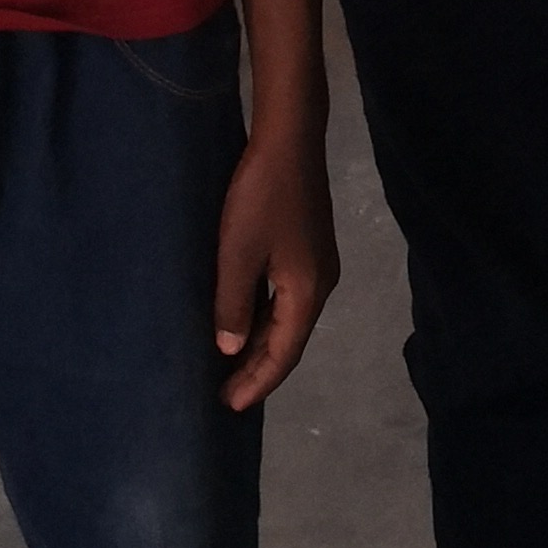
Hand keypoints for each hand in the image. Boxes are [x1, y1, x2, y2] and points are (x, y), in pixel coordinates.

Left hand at [213, 123, 337, 411]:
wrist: (290, 140)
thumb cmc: (261, 197)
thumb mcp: (238, 253)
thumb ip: (233, 304)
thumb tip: (231, 350)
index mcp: (307, 293)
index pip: (282, 353)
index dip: (257, 382)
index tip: (230, 406)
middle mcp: (320, 285)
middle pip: (290, 340)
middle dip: (260, 369)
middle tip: (227, 395)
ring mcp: (317, 265)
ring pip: (288, 320)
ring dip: (262, 344)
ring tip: (233, 366)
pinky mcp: (308, 248)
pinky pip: (287, 299)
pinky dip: (266, 319)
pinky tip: (246, 320)